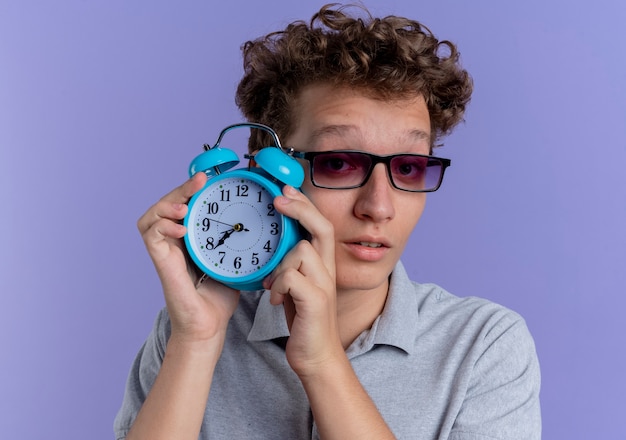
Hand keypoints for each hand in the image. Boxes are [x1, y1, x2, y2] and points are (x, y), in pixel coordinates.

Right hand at [136, 172, 239, 345]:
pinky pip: (151, 235)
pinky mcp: (160, 262)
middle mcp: (174, 240)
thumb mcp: (235, 258)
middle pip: (167, 203)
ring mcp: (165, 250)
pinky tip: (181, 228)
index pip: (185, 203)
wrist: (210, 324)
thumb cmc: (221, 294)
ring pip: (152, 215)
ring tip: (185, 205)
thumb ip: (240, 239)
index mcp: (190, 236)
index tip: (210, 177)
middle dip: (182, 188)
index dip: (192, 188)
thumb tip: (264, 217)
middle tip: (200, 179)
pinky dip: (163, 226)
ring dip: (167, 203)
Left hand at [263, 185, 341, 376]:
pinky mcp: (316, 301)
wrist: (316, 354)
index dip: (304, 204)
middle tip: (278, 199)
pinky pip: (292, 278)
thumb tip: (272, 245)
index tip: (285, 189)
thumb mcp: (296, 285)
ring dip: (280, 264)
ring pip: (301, 251)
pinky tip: (275, 300)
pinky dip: (278, 286)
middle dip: (300, 208)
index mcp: (323, 264)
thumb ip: (291, 265)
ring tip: (271, 285)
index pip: (320, 225)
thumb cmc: (303, 319)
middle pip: (322, 227)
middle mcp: (328, 270)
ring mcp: (324, 284)